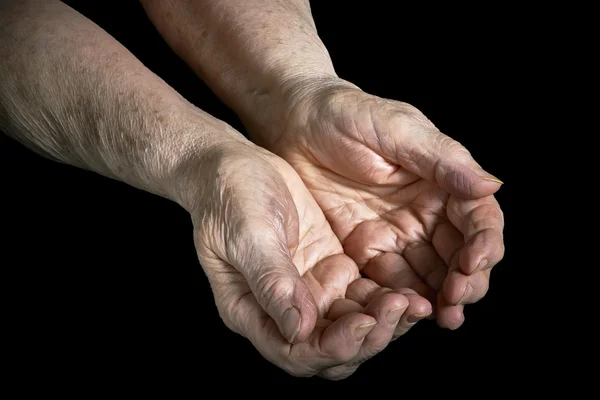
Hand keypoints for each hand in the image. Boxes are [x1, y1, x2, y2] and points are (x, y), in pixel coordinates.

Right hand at [175, 133, 429, 378]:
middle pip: (331, 349)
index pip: (298, 352)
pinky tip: (410, 289)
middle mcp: (283, 310)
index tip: (367, 320)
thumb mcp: (247, 234)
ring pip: (352, 326)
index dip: (336, 346)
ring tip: (416, 303)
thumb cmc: (228, 196)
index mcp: (252, 311)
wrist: (233, 165)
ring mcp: (308, 291)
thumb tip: (299, 330)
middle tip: (402, 309)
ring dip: (385, 321)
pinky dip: (386, 299)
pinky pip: (362, 297)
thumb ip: (272, 281)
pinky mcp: (328, 270)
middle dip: (370, 338)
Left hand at [254, 77, 504, 328]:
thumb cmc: (345, 113)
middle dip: (465, 281)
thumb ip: (440, 159)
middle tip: (457, 302)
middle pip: (459, 254)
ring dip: (439, 298)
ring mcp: (396, 233)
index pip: (477, 218)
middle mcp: (425, 211)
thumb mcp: (394, 129)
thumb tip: (492, 186)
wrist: (293, 123)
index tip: (474, 263)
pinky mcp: (366, 248)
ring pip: (430, 274)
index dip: (483, 244)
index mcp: (442, 180)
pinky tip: (404, 312)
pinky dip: (402, 298)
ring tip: (441, 318)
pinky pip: (390, 280)